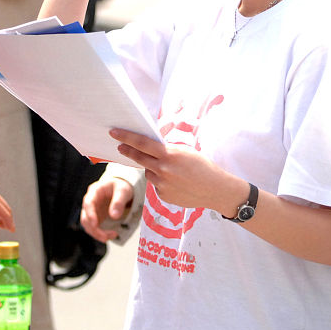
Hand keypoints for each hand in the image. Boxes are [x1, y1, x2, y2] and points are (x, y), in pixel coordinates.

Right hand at [81, 176, 133, 241]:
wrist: (120, 188)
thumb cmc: (120, 186)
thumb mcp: (123, 191)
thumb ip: (119, 202)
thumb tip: (114, 216)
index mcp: (95, 191)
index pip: (88, 203)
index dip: (90, 214)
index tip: (95, 224)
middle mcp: (90, 201)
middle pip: (85, 217)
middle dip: (94, 229)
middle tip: (106, 237)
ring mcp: (92, 210)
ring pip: (88, 225)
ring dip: (97, 233)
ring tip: (112, 235)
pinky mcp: (95, 217)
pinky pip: (94, 228)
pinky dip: (100, 233)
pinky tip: (110, 235)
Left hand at [109, 128, 246, 214]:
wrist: (216, 190)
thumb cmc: (204, 167)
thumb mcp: (186, 152)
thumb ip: (168, 150)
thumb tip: (151, 147)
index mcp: (170, 154)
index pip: (142, 143)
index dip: (126, 137)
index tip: (114, 133)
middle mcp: (163, 170)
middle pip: (138, 158)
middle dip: (127, 151)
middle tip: (119, 147)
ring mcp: (162, 185)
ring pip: (149, 173)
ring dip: (153, 168)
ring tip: (172, 171)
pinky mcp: (163, 196)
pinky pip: (157, 185)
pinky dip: (162, 182)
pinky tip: (177, 183)